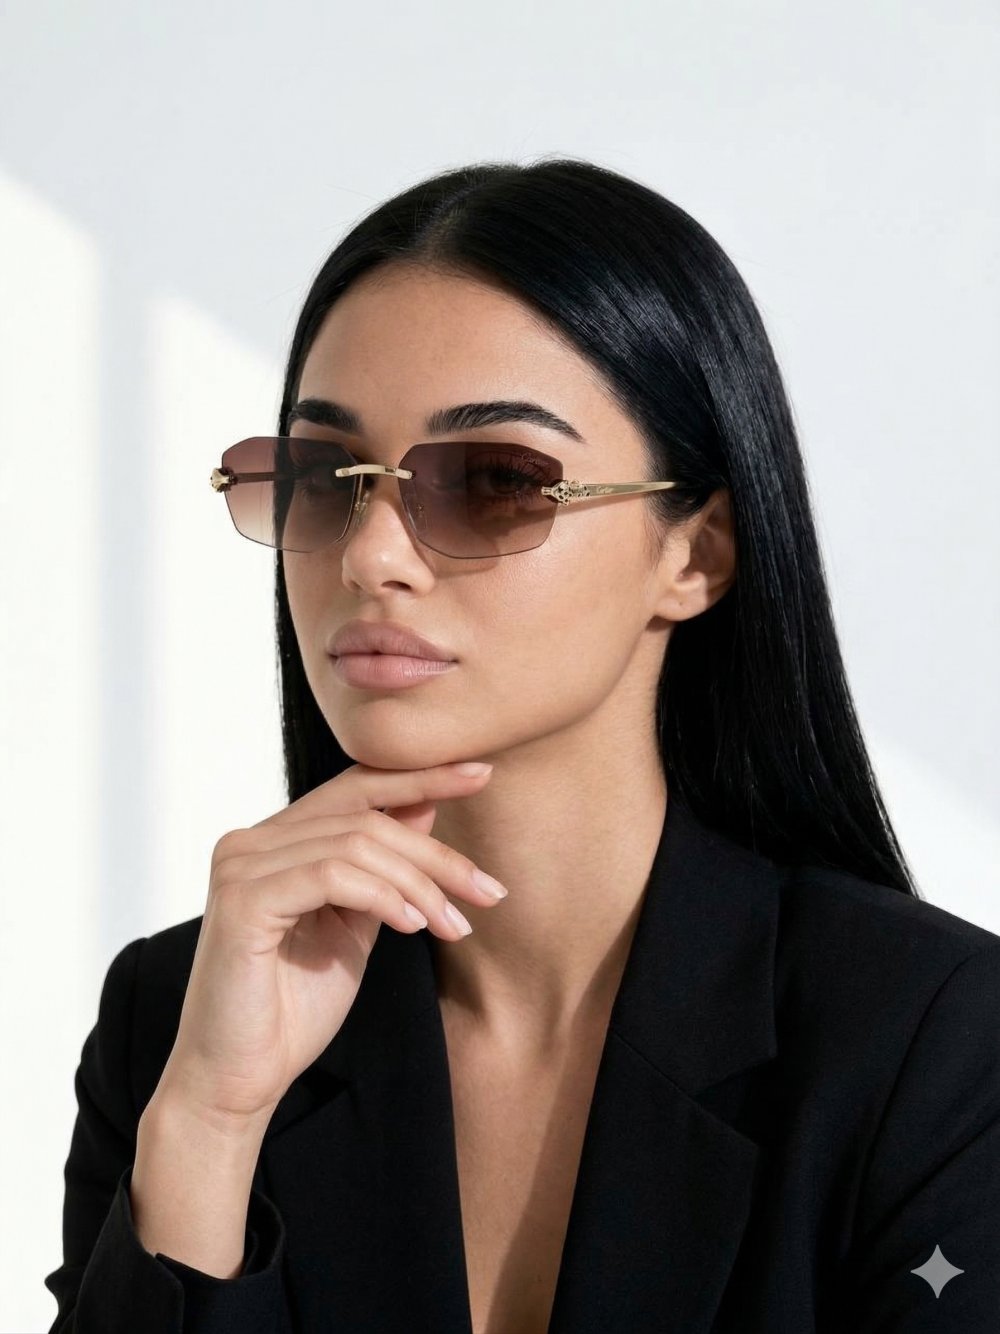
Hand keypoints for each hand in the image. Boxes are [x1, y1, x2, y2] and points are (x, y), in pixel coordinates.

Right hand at [154, 761, 504, 1129]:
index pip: (356, 786)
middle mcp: (251, 840)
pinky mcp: (242, 899)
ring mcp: (241, 865)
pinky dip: (383, 897)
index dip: (421, 774)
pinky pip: (332, 875)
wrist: (238, 1080)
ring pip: (357, 844)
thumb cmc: (292, 1009)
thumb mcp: (355, 924)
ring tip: (453, 926)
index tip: (482, 774)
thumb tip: (425, 804)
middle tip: (488, 892)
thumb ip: (382, 868)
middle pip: (366, 816)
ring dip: (420, 885)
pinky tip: (412, 928)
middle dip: (437, 853)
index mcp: (275, 840)